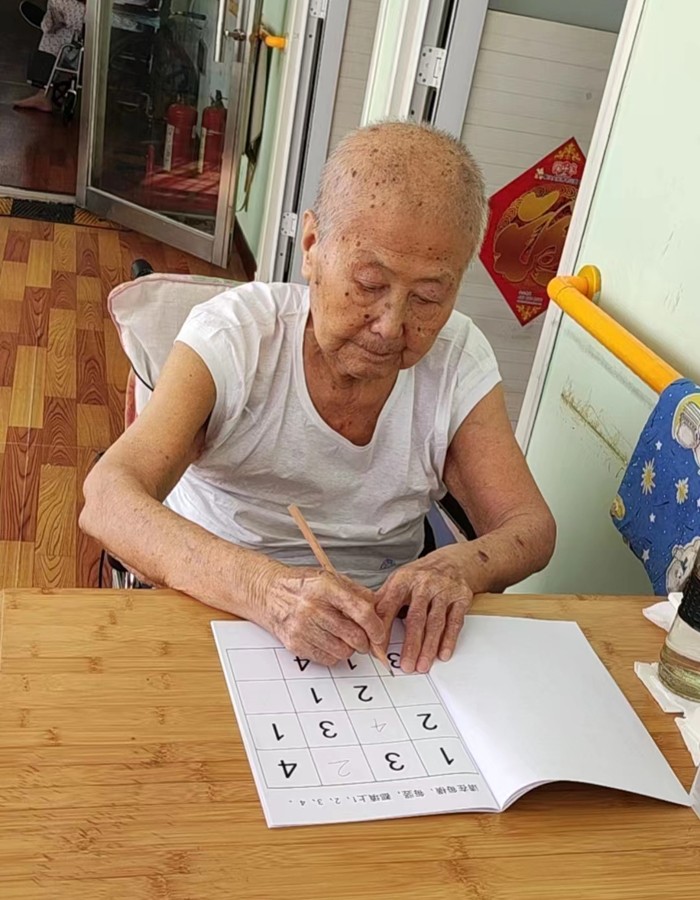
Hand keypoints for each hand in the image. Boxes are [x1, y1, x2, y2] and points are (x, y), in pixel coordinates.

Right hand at [264, 565, 385, 666]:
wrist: (268, 592)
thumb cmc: (301, 585)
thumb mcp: (330, 578)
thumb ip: (356, 592)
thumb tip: (379, 609)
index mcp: (325, 587)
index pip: (361, 612)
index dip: (376, 627)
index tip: (380, 634)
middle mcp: (313, 608)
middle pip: (354, 636)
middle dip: (365, 641)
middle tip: (365, 638)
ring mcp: (302, 628)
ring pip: (343, 651)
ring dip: (349, 648)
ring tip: (343, 636)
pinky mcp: (295, 644)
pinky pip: (327, 659)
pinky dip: (334, 654)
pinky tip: (329, 641)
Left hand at [375, 547, 473, 672]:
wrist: (454, 560)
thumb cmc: (421, 575)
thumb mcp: (399, 580)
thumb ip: (384, 600)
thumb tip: (364, 624)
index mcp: (403, 579)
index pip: (389, 607)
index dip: (383, 631)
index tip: (378, 651)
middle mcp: (424, 584)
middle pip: (415, 618)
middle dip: (410, 645)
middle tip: (405, 666)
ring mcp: (444, 590)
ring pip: (435, 622)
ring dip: (428, 647)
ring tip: (422, 665)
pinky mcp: (461, 597)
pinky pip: (454, 622)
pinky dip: (449, 640)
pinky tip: (442, 654)